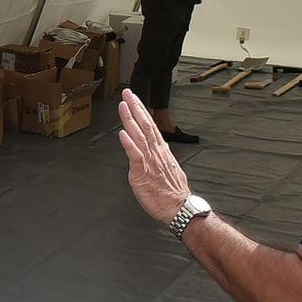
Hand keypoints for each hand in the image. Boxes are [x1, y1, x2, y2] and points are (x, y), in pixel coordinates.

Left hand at [116, 88, 192, 225]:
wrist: (179, 208)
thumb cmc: (172, 192)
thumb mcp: (169, 169)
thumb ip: (163, 156)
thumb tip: (161, 146)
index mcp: (161, 151)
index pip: (151, 126)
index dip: (142, 111)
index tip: (135, 98)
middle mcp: (156, 152)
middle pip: (145, 125)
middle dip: (135, 107)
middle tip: (127, 93)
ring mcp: (149, 161)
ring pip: (139, 136)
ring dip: (130, 119)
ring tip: (123, 106)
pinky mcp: (142, 173)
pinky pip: (135, 156)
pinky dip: (129, 144)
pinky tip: (122, 133)